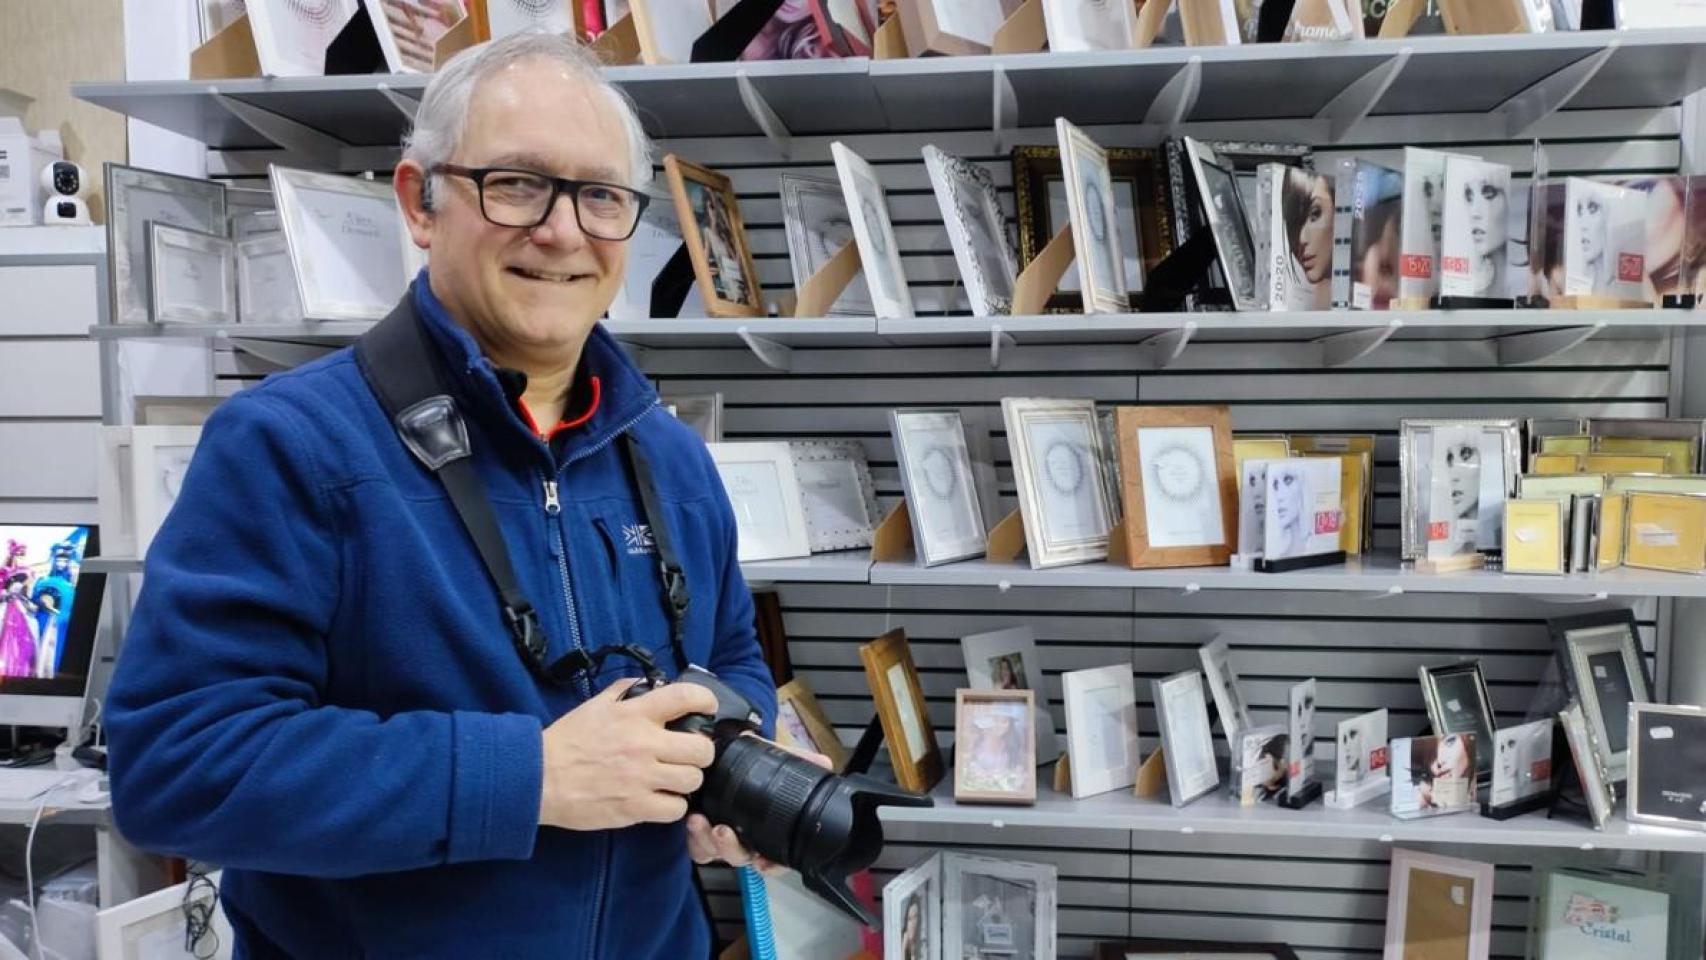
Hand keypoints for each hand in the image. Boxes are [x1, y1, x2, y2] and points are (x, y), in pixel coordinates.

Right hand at [539, 678, 718, 831]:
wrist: (538, 778)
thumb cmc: (565, 741)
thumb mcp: (594, 706)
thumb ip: (623, 692)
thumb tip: (648, 684)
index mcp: (635, 715)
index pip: (685, 697)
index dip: (705, 700)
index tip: (708, 708)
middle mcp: (644, 744)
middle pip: (701, 749)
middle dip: (700, 753)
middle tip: (689, 756)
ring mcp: (642, 777)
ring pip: (692, 780)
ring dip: (687, 781)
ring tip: (673, 780)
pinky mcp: (635, 807)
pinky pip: (675, 809)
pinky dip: (671, 806)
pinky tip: (659, 800)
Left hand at [685, 736, 830, 869]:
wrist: (723, 749)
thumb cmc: (752, 759)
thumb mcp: (776, 756)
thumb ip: (799, 760)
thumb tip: (825, 763)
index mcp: (764, 829)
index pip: (773, 858)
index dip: (771, 866)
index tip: (764, 863)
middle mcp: (743, 837)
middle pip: (739, 858)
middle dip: (731, 848)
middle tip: (723, 830)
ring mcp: (718, 835)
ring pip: (713, 853)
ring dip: (707, 841)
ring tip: (700, 821)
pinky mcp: (697, 830)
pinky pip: (694, 845)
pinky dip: (692, 836)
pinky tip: (692, 818)